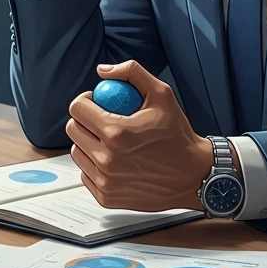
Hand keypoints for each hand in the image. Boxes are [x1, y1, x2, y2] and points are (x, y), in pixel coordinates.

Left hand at [66, 60, 213, 211]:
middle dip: (84, 119)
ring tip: (110, 139)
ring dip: (88, 141)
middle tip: (101, 118)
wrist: (193, 175)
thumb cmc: (178, 135)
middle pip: (73, 130)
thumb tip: (104, 71)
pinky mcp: (106, 196)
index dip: (85, 100)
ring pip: (77, 152)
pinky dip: (95, 164)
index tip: (97, 101)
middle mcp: (107, 158)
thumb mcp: (161, 94)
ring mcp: (105, 180)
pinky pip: (86, 173)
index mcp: (116, 132)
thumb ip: (131, 73)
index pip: (78, 108)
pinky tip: (114, 158)